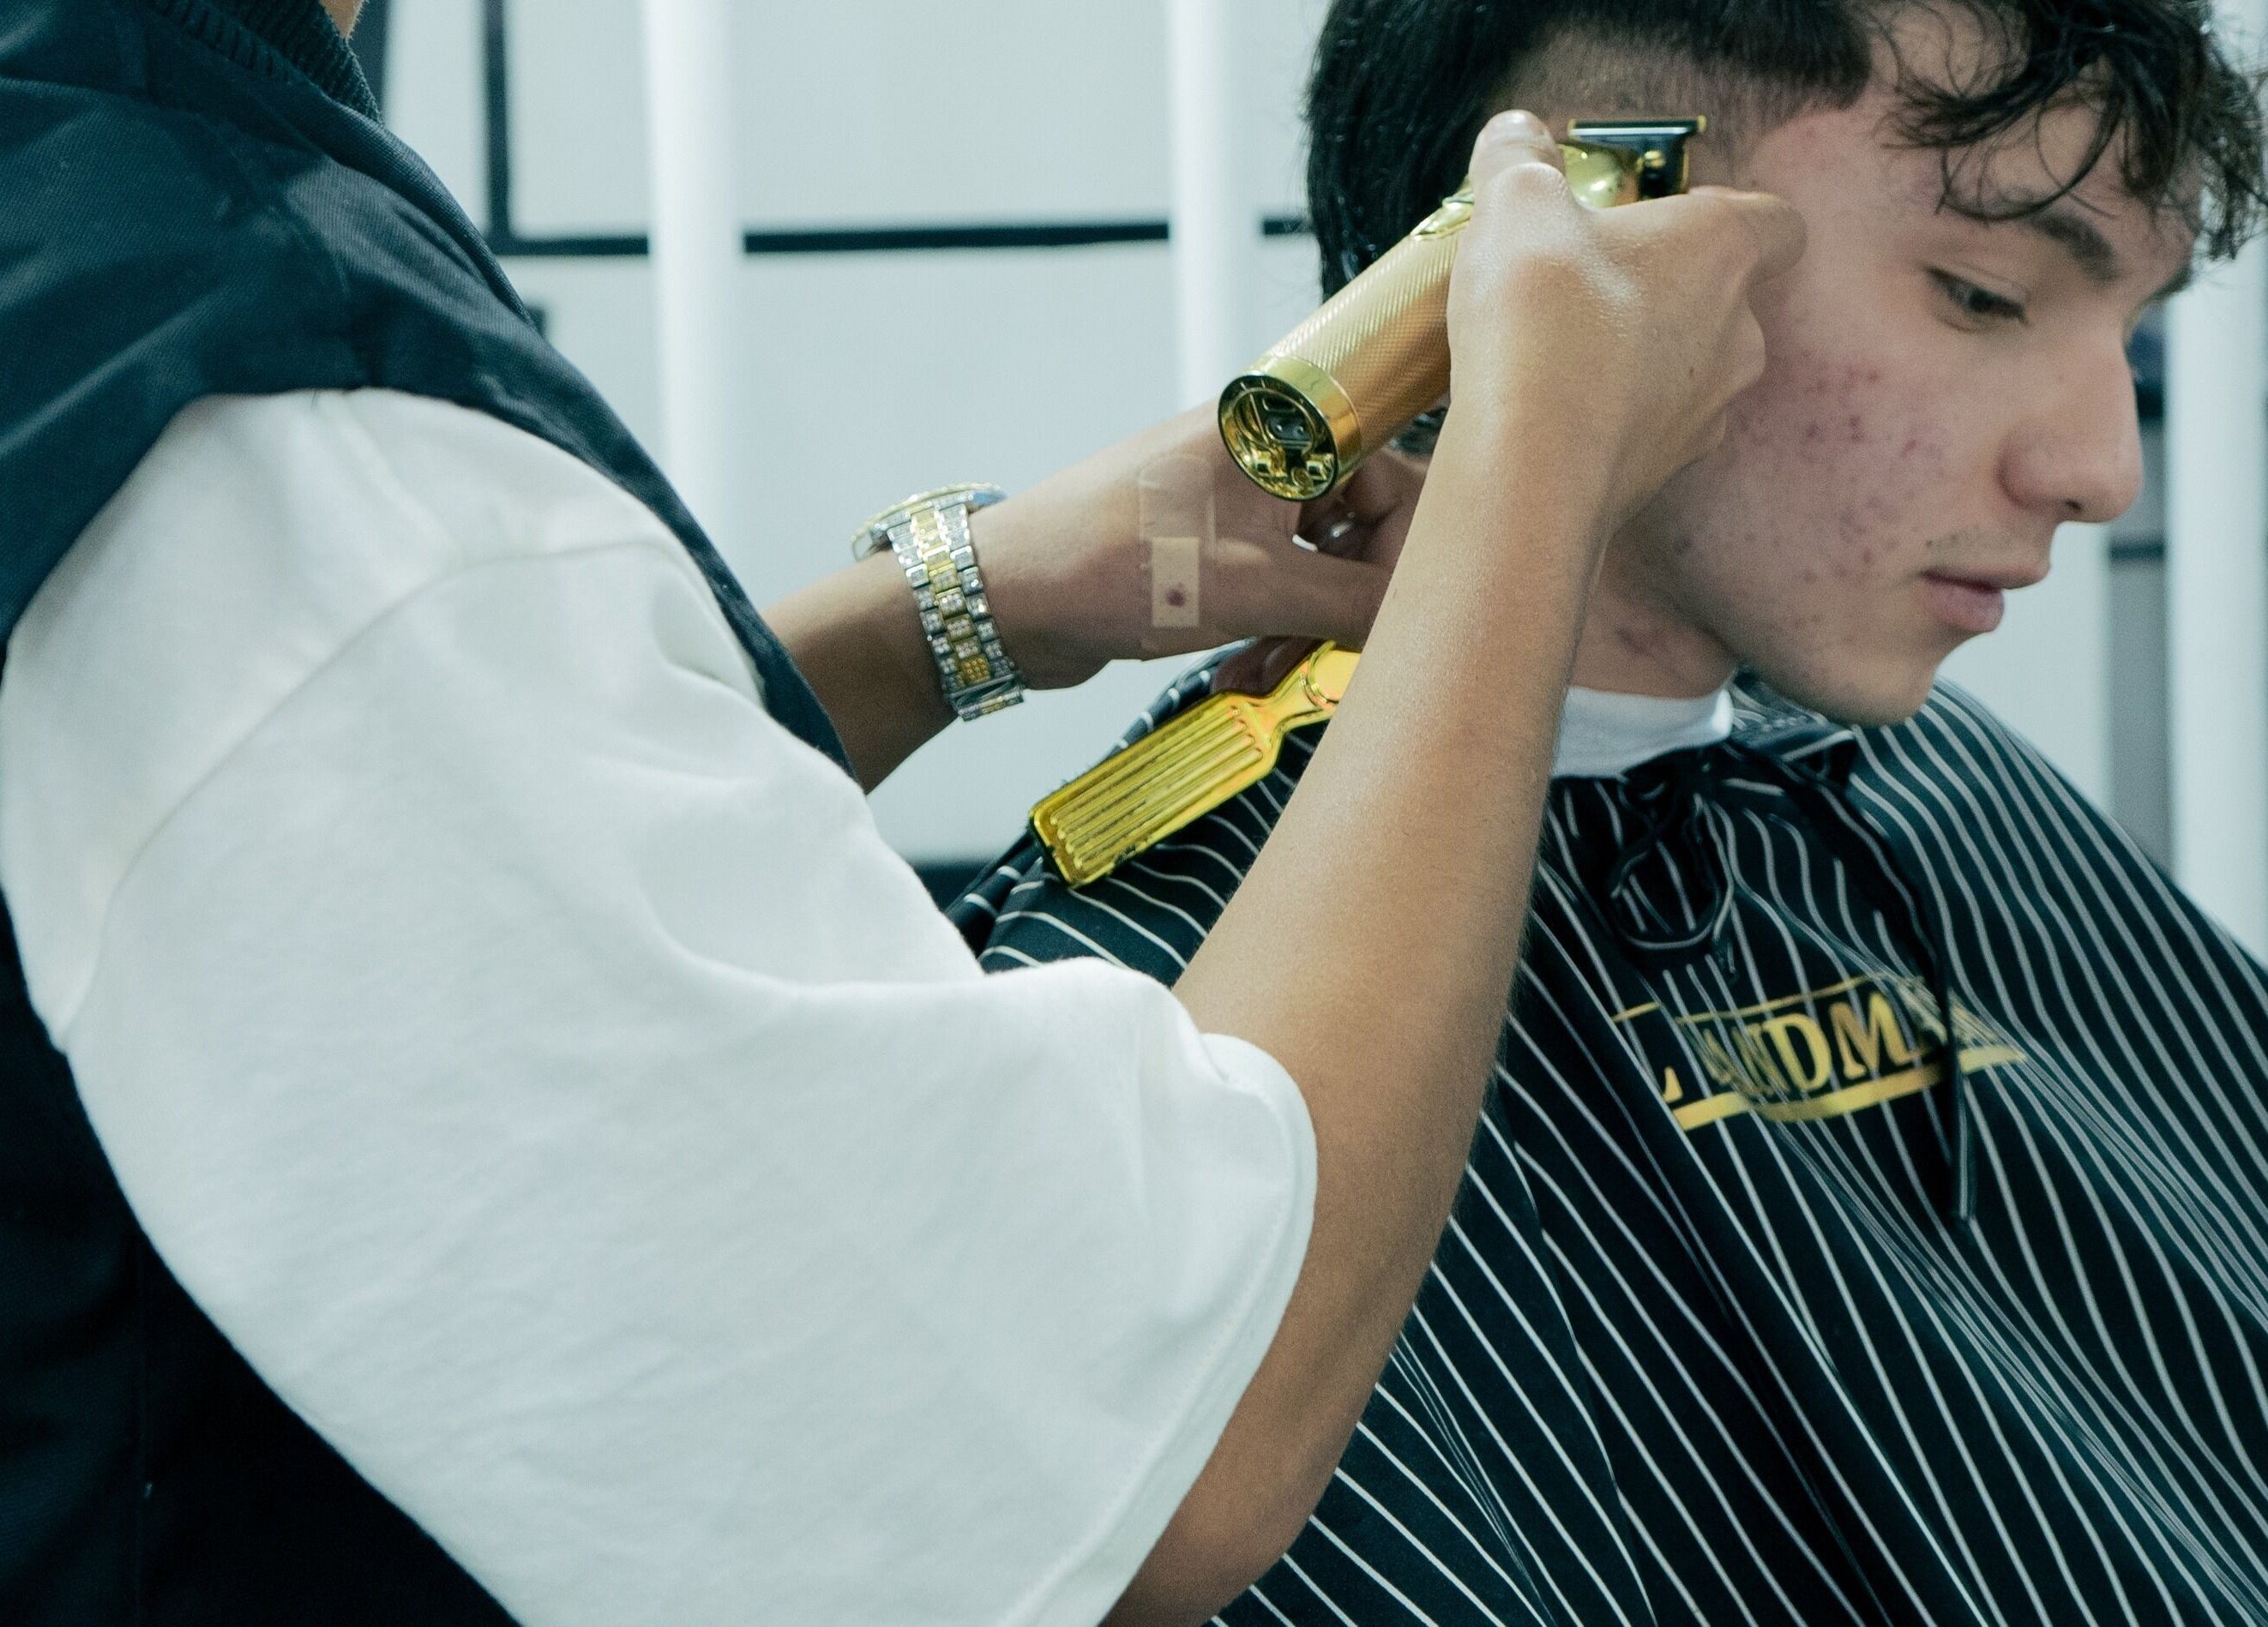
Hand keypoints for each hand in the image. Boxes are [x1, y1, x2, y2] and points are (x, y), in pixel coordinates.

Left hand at [969, 409, 1424, 690]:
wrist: (1006, 599)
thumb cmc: (1110, 564)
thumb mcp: (1255, 589)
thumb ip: (1356, 601)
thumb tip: (1431, 618)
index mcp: (1285, 427)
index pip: (1400, 475)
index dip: (1408, 549)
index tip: (1397, 612)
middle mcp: (1269, 452)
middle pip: (1364, 529)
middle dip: (1349, 604)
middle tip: (1333, 658)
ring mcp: (1238, 500)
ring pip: (1321, 568)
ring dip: (1307, 632)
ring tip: (1267, 675)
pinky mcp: (1214, 546)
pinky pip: (1279, 590)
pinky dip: (1272, 635)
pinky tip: (1242, 675)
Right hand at [1447, 110, 1805, 534]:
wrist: (1528, 469)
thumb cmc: (1542, 323)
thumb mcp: (1515, 204)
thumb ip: (1520, 160)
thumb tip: (1516, 138)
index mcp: (1722, 250)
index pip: (1777, 222)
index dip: (1730, 214)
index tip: (1672, 216)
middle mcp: (1737, 334)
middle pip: (1723, 300)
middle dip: (1664, 292)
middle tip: (1589, 285)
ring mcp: (1706, 413)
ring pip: (1685, 372)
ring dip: (1636, 360)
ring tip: (1558, 356)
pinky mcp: (1664, 474)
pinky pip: (1644, 433)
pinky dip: (1609, 420)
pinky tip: (1548, 414)